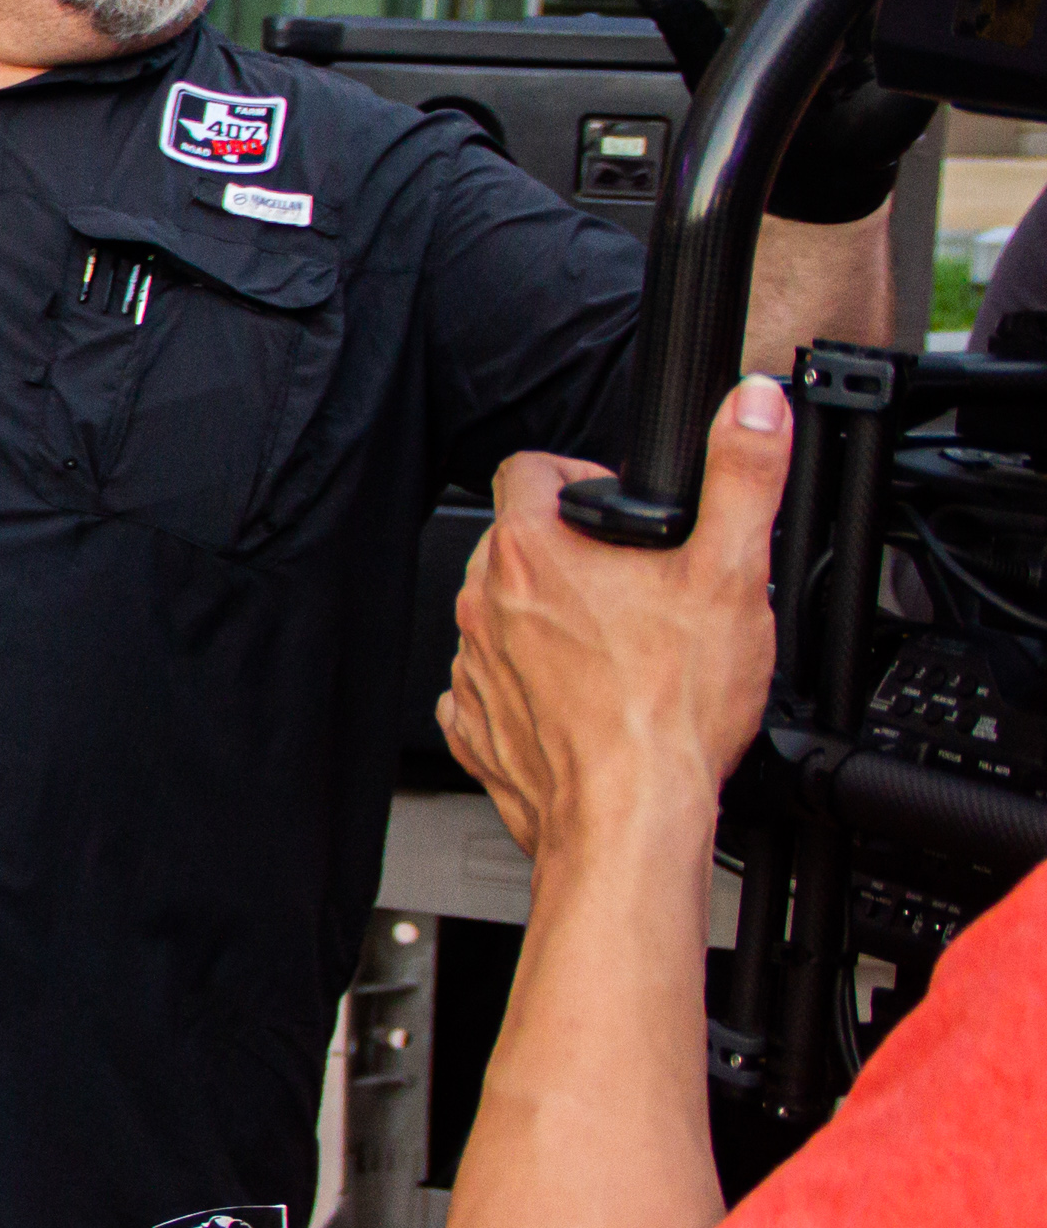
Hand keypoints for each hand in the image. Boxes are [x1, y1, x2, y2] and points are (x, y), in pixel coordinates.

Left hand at [437, 379, 790, 859]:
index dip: (578, 477)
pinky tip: (586, 704)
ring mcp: (472, 667)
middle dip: (571, 556)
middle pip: (516, 545)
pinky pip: (495, 687)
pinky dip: (533, 690)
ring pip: (505, 617)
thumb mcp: (730, 573)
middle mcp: (483, 602)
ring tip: (618, 655)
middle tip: (635, 592)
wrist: (630, 819)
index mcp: (530, 550)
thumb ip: (742, 476)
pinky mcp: (475, 726)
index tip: (615, 509)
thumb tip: (754, 407)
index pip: (527, 468)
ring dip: (549, 625)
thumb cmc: (672, 710)